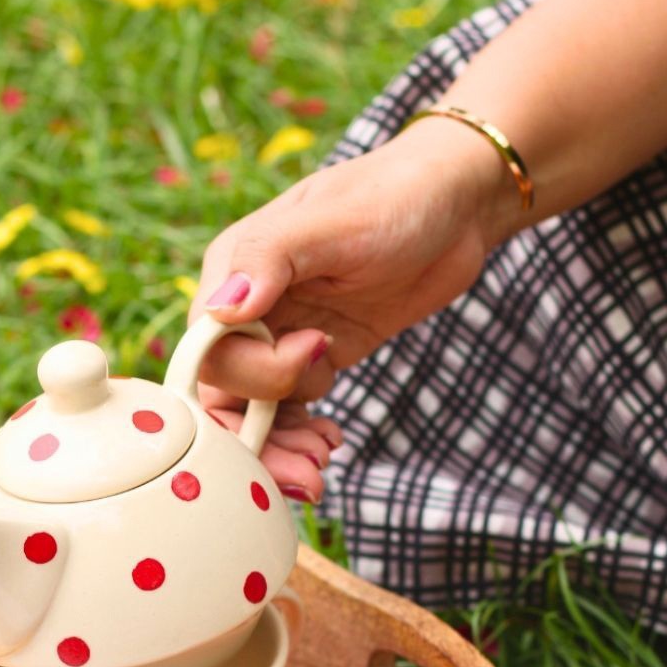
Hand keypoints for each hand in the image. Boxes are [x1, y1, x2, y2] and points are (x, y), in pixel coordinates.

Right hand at [191, 117, 512, 498]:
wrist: (457, 205)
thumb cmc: (395, 196)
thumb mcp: (334, 221)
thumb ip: (270, 259)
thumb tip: (221, 308)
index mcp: (234, 271)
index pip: (210, 349)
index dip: (250, 376)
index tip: (316, 358)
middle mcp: (249, 309)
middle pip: (226, 395)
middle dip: (261, 438)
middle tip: (309, 470)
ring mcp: (283, 336)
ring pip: (255, 412)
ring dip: (282, 448)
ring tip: (321, 466)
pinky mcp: (318, 355)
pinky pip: (291, 411)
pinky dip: (303, 436)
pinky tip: (331, 442)